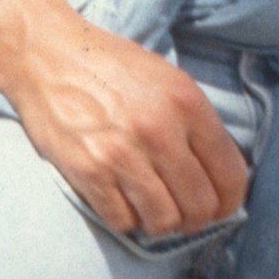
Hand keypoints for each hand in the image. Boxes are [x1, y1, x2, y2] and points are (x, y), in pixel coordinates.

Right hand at [2, 10, 249, 238]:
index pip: (231, 174)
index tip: (221, 208)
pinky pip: (122, 220)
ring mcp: (123, 154)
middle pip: (201, 205)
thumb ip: (195, 122)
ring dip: (161, 224)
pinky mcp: (88, 171)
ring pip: (164, 221)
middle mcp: (160, 131)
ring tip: (152, 210)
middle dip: (197, 219)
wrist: (46, 55)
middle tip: (185, 215)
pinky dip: (126, 220)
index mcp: (188, 104)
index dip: (231, 202)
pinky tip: (123, 202)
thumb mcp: (167, 79)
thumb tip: (217, 172)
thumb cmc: (109, 65)